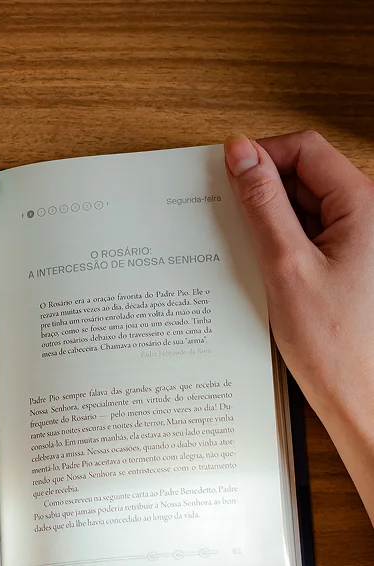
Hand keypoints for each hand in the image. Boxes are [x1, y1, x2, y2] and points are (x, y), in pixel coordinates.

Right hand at [224, 130, 373, 523]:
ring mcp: (359, 239)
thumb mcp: (285, 265)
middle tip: (230, 220)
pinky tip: (265, 267)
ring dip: (270, 220)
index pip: (305, 150)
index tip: (226, 174)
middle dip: (263, 191)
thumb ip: (262, 205)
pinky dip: (282, 242)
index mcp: (364, 205)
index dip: (261, 155)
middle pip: (305, 174)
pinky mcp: (348, 260)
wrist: (360, 396)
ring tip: (250, 253)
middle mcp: (367, 215)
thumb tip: (241, 155)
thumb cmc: (333, 343)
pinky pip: (309, 233)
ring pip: (304, 205)